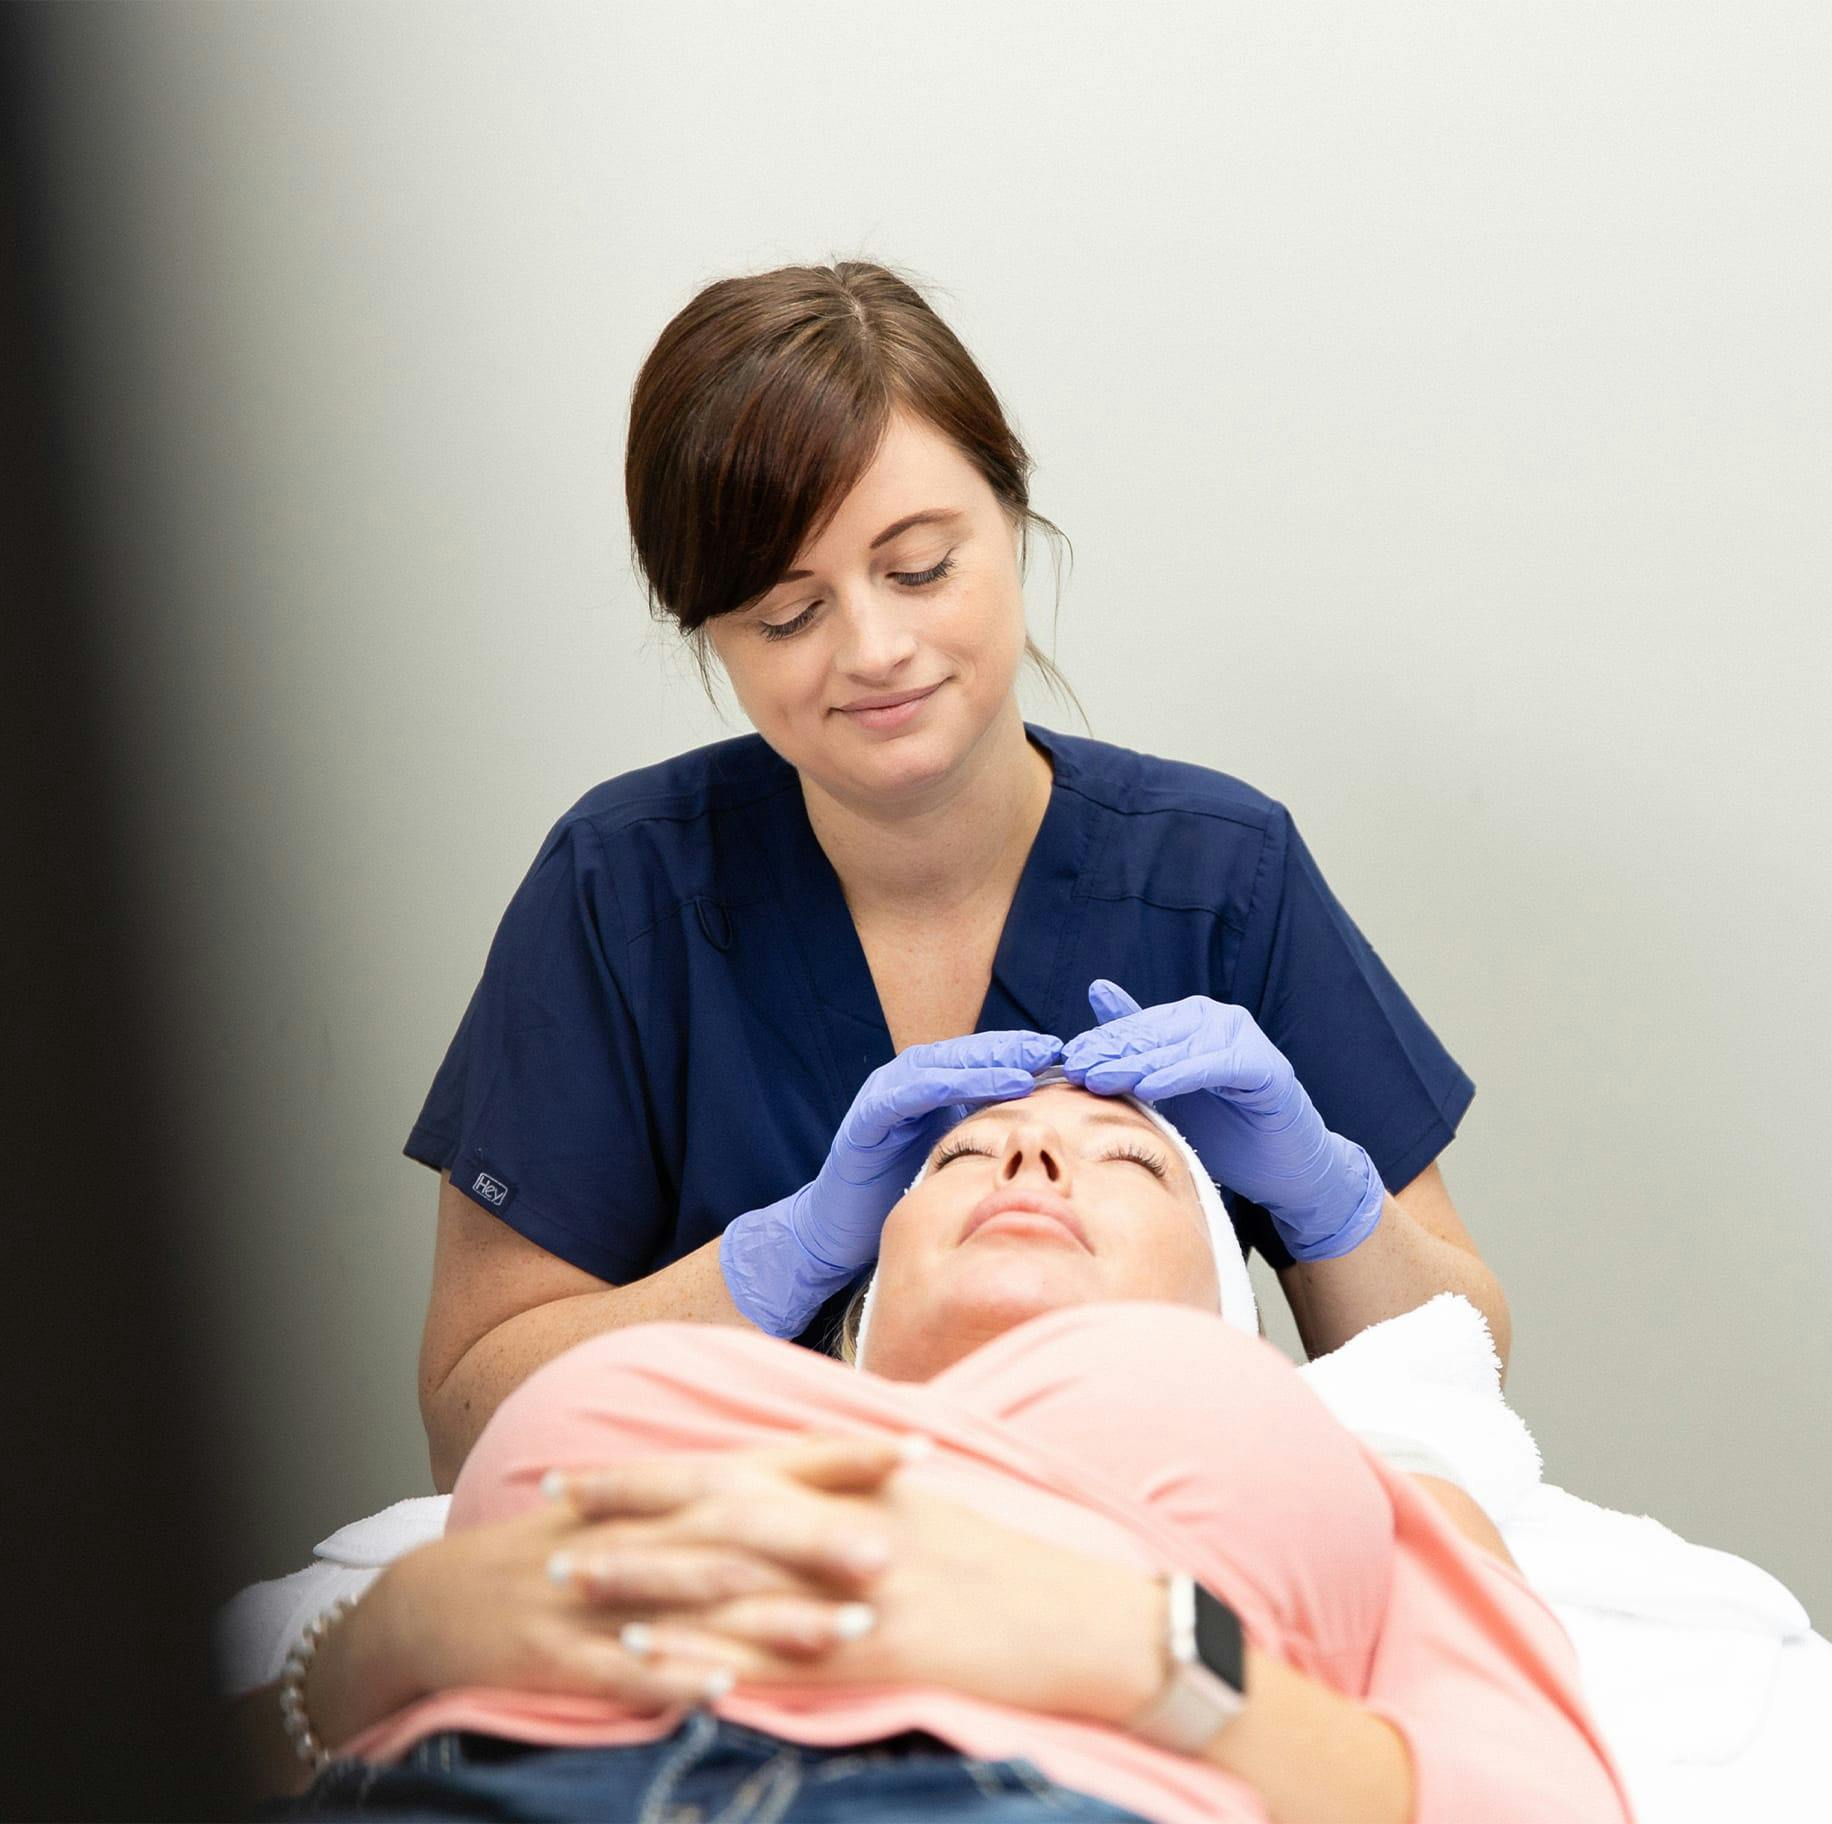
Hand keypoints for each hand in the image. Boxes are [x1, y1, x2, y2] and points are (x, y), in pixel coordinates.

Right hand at [304, 1435, 910, 1750]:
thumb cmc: (572, 1552)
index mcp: (676, 1492)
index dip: (846, 1455)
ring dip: (772, 1616)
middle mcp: (648, 1532)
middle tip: (895, 1549)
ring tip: (843, 1629)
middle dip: (820, 1537)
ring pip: (698, 1602)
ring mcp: (605, 1592)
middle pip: (745, 1528)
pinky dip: (672, 1679)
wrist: (442, 1601)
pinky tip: (723, 1694)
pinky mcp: (563, 1654)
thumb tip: (842, 1491)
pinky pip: (623, 1670)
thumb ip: (740, 1499)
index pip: (775, 1461)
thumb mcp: (654, 1512)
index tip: (921, 1448)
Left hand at [572, 1447, 1163, 1726]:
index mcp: (860, 1485)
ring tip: (568, 1583)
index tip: (585, 1471)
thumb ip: (862, 1491)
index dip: (652, 1469)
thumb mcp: (937, 1505)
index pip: (734, 1466)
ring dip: (644, 1580)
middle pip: (714, 1511)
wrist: (1095, 1620)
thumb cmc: (1019, 1563)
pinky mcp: (873, 1659)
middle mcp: (849, 1526)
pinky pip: (773, 1660)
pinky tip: (649, 1665)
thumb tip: (803, 1484)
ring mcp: (857, 1593)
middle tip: (547, 1511)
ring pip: (730, 1580)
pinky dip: (706, 1659)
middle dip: (626, 1509)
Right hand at [721, 1029, 1061, 1334]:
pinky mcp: (866, 1119)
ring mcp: (884, 1097)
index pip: (979, 1059)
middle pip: (963, 1054)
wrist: (843, 1230)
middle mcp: (907, 1083)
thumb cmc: (901, 1192)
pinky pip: (904, 1095)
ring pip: (937, 1066)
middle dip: (1007, 1049)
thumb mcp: (953, 1154)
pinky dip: (937, 1086)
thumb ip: (983, 1131)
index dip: (1017, 1052)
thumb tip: (1041, 1123)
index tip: (1057, 1053)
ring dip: (980, 1065)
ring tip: (1022, 1071)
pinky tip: (968, 1087)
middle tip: (1049, 1049)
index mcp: (930, 1087)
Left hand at [1060, 980, 1384, 1260]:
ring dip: (1140, 1063)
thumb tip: (1097, 988)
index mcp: (1193, 1020)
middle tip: (1079, 1069)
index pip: (1139, 1026)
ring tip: (1104, 1079)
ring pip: (1181, 1047)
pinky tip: (1151, 1088)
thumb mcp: (1168, 1090)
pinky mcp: (1267, 1068)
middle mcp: (1219, 1020)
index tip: (1069, 1059)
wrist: (1282, 1170)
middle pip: (1157, 1032)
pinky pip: (1217, 1066)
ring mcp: (1245, 1040)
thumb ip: (1137, 1045)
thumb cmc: (1224, 1130)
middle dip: (1114, 1051)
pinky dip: (1183, 1075)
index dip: (1104, 1041)